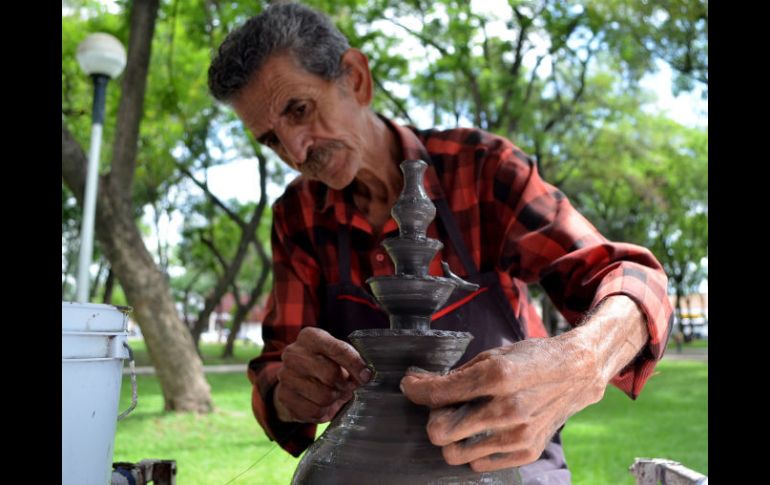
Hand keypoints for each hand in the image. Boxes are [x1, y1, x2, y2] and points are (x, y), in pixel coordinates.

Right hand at [274, 327, 372, 422]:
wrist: (296, 381)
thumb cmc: (324, 364)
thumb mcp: (336, 355)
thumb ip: (351, 360)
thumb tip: (365, 375)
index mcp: (310, 337)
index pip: (337, 349)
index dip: (355, 364)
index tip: (366, 376)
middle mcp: (293, 353)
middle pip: (330, 374)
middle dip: (344, 384)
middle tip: (347, 386)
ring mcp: (285, 375)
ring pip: (323, 396)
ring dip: (334, 398)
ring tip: (334, 393)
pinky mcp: (284, 397)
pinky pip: (313, 411)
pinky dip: (323, 411)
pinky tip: (321, 404)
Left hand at [400, 338, 604, 471]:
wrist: (576, 373)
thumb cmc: (531, 359)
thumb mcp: (493, 355)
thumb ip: (458, 375)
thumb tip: (421, 386)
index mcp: (497, 376)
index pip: (438, 394)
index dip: (416, 389)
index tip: (411, 386)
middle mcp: (507, 408)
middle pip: (440, 432)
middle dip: (433, 418)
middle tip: (441, 407)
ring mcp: (518, 434)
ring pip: (454, 454)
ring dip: (452, 437)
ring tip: (463, 419)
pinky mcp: (527, 451)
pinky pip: (479, 463)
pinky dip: (473, 448)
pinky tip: (483, 430)